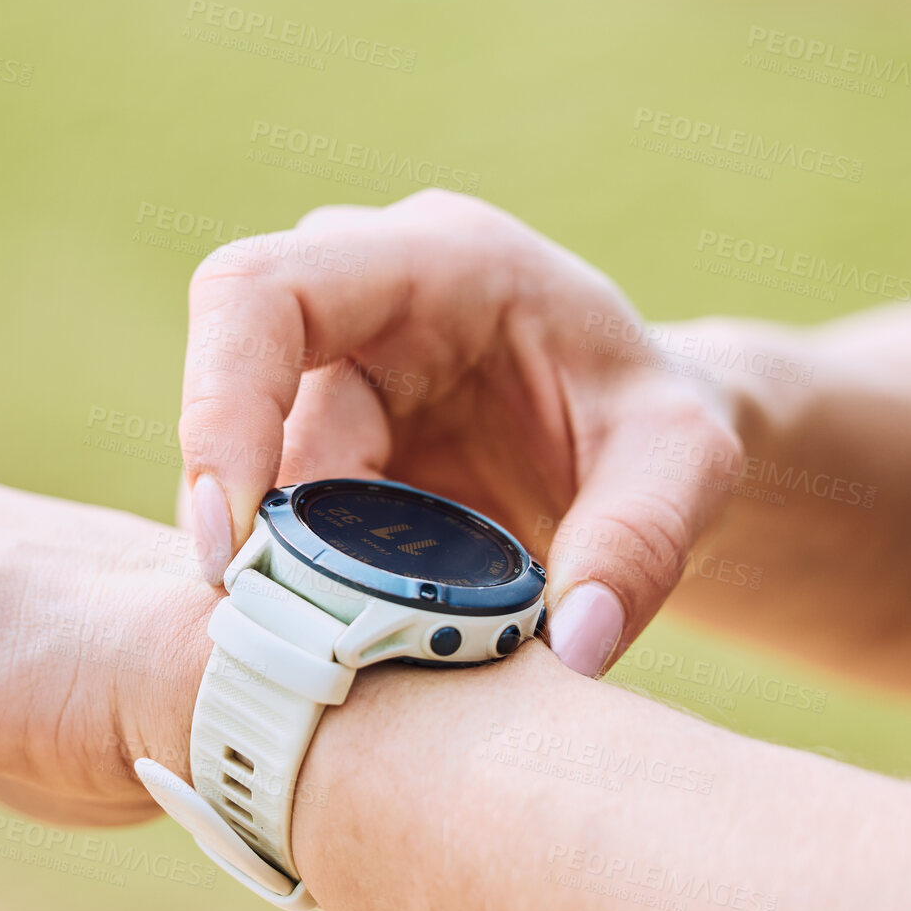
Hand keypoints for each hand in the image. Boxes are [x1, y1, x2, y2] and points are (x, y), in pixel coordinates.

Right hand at [178, 190, 742, 676]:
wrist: (629, 442)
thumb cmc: (651, 420)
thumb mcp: (690, 464)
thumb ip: (645, 541)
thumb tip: (575, 645)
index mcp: (435, 260)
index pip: (262, 294)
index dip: (220, 406)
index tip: (230, 537)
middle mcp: (352, 305)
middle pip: (234, 401)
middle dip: (253, 526)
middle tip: (289, 633)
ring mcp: (321, 378)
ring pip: (244, 479)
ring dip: (276, 571)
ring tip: (341, 650)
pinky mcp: (309, 448)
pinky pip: (264, 521)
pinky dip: (290, 587)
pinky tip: (336, 638)